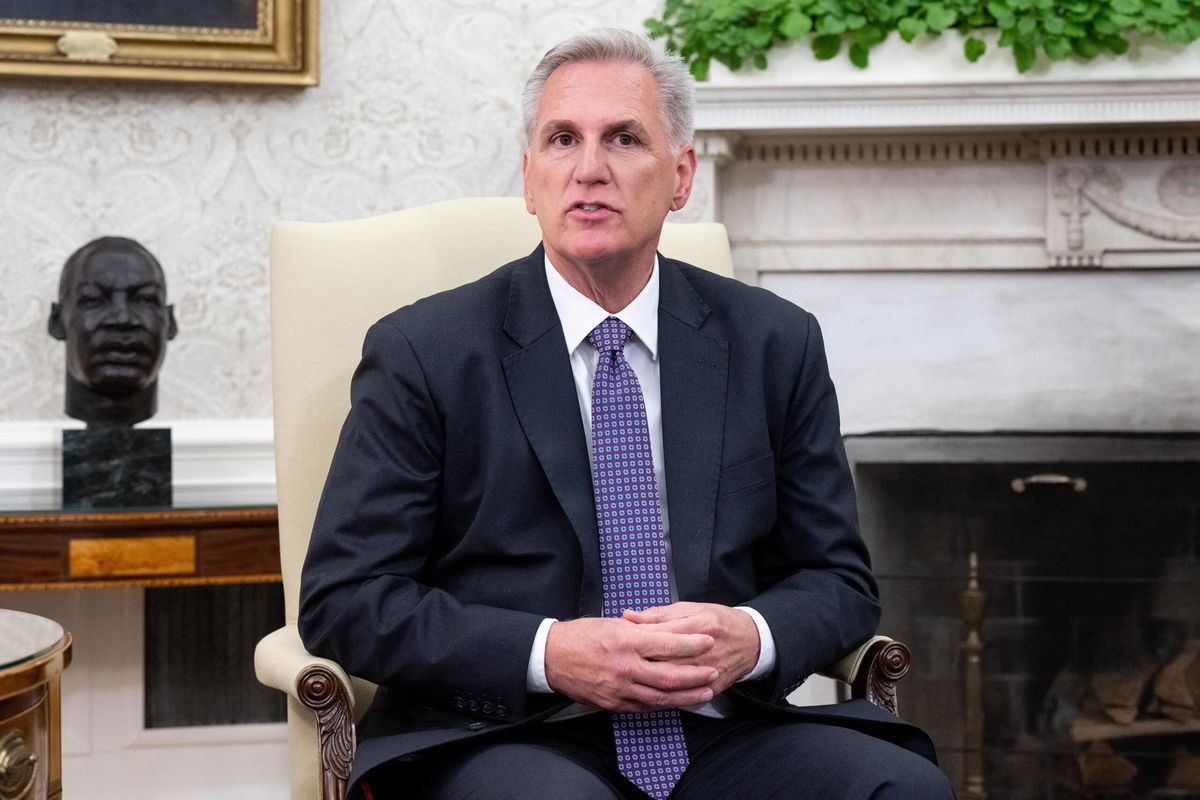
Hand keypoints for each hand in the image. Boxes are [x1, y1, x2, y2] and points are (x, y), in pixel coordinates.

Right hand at [544, 616, 717, 711]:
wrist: (552, 656)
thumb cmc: (582, 635)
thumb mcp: (615, 624)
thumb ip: (643, 628)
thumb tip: (671, 628)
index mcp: (626, 641)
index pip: (668, 643)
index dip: (692, 644)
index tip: (709, 640)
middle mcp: (625, 667)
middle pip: (670, 675)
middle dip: (696, 675)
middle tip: (713, 671)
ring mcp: (619, 688)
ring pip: (660, 696)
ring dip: (686, 696)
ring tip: (704, 692)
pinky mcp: (612, 703)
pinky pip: (644, 707)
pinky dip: (663, 705)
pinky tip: (676, 701)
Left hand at [623, 602, 760, 695]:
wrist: (750, 640)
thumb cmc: (718, 621)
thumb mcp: (690, 608)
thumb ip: (658, 614)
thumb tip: (629, 616)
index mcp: (699, 623)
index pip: (661, 634)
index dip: (636, 639)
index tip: (618, 642)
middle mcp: (705, 648)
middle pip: (665, 659)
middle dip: (639, 663)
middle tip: (617, 665)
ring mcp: (710, 669)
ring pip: (673, 679)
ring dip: (649, 681)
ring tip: (628, 680)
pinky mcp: (713, 686)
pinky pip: (686, 695)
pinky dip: (667, 695)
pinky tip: (650, 694)